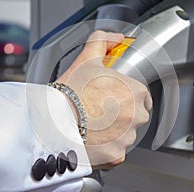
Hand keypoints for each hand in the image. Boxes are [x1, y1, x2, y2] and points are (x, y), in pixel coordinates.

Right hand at [57, 30, 151, 168]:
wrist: (52, 121)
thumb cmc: (69, 92)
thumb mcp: (86, 60)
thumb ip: (101, 42)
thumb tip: (114, 38)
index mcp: (135, 91)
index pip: (142, 96)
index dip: (127, 96)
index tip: (113, 99)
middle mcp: (136, 115)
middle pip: (135, 116)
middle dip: (121, 115)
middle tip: (99, 112)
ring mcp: (127, 137)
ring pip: (125, 135)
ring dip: (113, 132)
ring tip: (92, 126)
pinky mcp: (116, 155)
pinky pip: (116, 152)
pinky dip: (107, 149)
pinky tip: (92, 140)